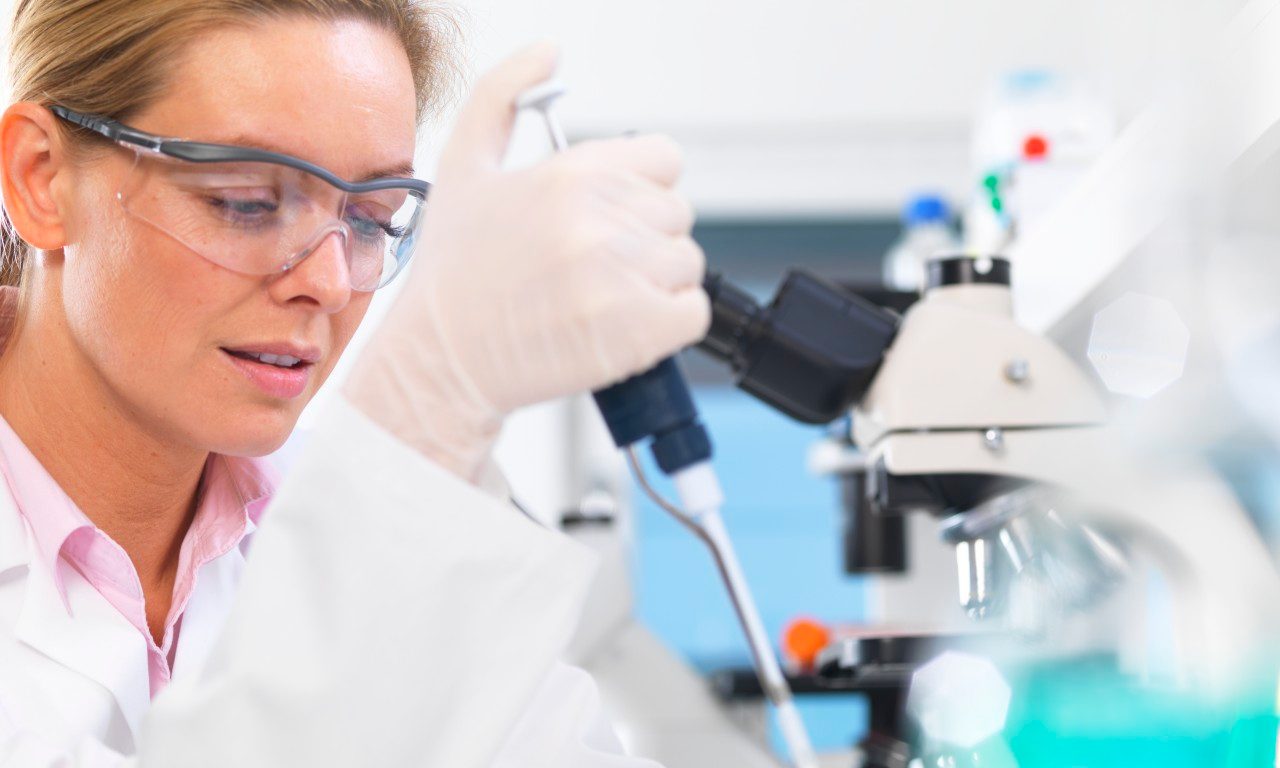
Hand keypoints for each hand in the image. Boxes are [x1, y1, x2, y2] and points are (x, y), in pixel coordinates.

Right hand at [346, 42, 708, 481]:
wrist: (442, 361)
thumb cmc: (454, 271)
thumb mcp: (463, 165)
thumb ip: (503, 95)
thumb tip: (548, 51)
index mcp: (570, 174)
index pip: (664, 159)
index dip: (638, 186)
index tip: (608, 214)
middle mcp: (600, 222)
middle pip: (676, 214)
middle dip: (642, 237)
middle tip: (589, 265)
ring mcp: (622, 280)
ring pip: (687, 264)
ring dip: (654, 282)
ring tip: (599, 298)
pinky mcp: (639, 334)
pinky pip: (694, 313)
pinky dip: (669, 323)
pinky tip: (622, 325)